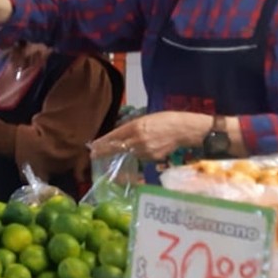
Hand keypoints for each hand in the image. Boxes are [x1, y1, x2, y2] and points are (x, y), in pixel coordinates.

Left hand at [90, 111, 208, 161]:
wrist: (184, 129)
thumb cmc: (165, 120)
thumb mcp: (145, 119)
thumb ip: (131, 128)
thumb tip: (118, 136)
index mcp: (135, 126)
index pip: (114, 137)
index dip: (102, 143)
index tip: (93, 147)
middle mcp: (138, 139)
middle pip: (117, 148)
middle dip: (105, 152)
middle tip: (94, 155)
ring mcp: (145, 150)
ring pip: (128, 154)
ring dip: (121, 153)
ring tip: (115, 153)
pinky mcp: (152, 158)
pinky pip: (140, 157)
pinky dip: (136, 155)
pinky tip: (139, 150)